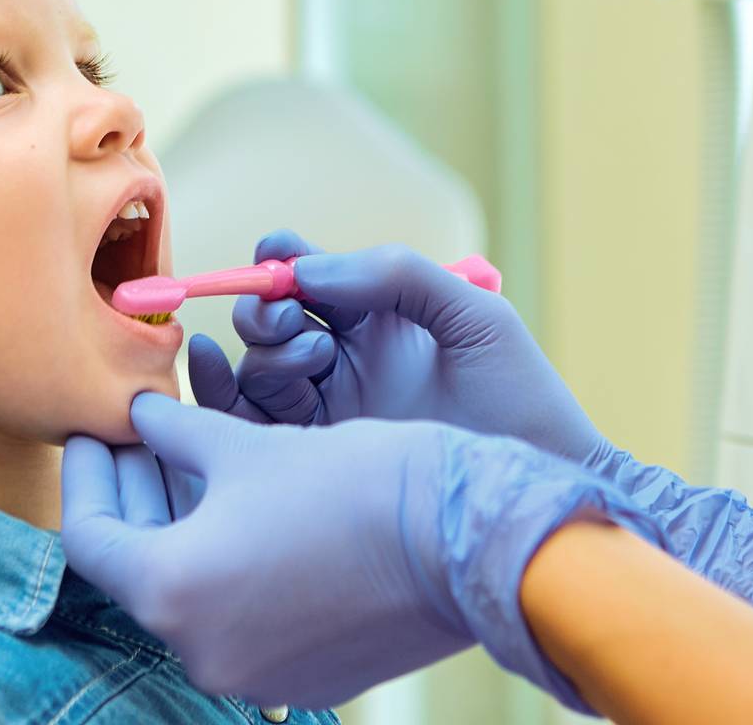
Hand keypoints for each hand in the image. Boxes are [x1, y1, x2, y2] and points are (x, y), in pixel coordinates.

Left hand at [62, 393, 665, 712]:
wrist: (463, 541)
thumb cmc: (352, 483)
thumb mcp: (248, 444)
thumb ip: (178, 432)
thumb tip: (142, 416)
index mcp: (174, 592)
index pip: (89, 534)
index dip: (86, 472)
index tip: (93, 429)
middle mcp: (202, 651)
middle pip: (139, 563)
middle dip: (137, 490)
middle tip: (140, 430)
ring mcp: (255, 673)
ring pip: (192, 586)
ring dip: (184, 520)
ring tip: (193, 449)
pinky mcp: (304, 674)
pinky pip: (241, 612)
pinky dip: (230, 557)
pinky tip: (245, 499)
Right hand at [187, 231, 607, 462]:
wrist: (535, 494)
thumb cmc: (521, 399)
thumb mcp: (473, 316)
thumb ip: (397, 272)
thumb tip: (307, 271)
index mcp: (378, 315)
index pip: (309, 272)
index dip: (281, 258)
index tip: (277, 260)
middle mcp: (344, 358)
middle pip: (271, 318)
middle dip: (268, 309)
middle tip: (298, 325)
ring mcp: (327, 409)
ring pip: (256, 366)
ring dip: (265, 353)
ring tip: (311, 361)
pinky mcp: (313, 460)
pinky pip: (248, 421)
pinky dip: (221, 392)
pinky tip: (218, 372)